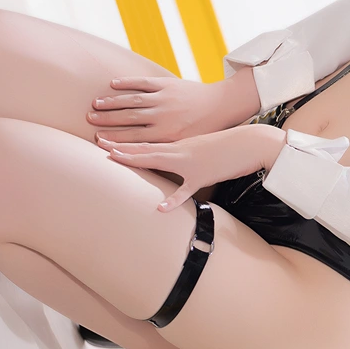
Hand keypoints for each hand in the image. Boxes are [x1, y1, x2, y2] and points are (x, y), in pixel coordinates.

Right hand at [87, 67, 259, 142]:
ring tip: (95, 104)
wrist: (222, 105)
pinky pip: (143, 83)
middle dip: (108, 120)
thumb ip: (168, 159)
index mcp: (168, 135)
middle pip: (129, 119)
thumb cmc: (204, 130)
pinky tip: (112, 84)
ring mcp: (164, 99)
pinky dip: (127, 83)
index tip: (99, 141)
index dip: (116, 140)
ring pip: (133, 100)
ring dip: (112, 102)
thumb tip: (152, 185)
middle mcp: (163, 116)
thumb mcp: (187, 148)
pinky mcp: (167, 84)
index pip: (135, 138)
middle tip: (89, 120)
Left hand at [99, 124, 286, 209]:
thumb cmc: (229, 145)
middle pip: (145, 148)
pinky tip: (160, 208)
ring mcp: (190, 164)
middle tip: (99, 143)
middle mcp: (180, 151)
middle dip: (121, 147)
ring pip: (157, 160)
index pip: (147, 142)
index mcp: (180, 144)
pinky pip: (186, 191)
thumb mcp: (203, 147)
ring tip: (115, 158)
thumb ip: (187, 155)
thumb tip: (174, 160)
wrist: (250, 143)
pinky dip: (173, 200)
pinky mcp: (203, 177)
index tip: (105, 140)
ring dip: (136, 159)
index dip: (125, 143)